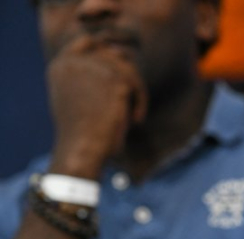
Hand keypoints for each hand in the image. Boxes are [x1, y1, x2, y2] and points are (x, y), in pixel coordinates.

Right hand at [46, 35, 147, 178]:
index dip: (107, 52)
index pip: (86, 41)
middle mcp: (74, 62)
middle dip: (127, 78)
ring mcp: (93, 68)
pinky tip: (136, 120)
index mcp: (61, 67)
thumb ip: (92, 80)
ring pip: (128, 68)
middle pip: (114, 55)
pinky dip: (141, 102)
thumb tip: (121, 58)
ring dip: (136, 91)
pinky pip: (137, 84)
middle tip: (132, 105)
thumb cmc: (83, 135)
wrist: (82, 150)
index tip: (120, 74)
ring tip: (134, 115)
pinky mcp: (113, 79)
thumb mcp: (79, 101)